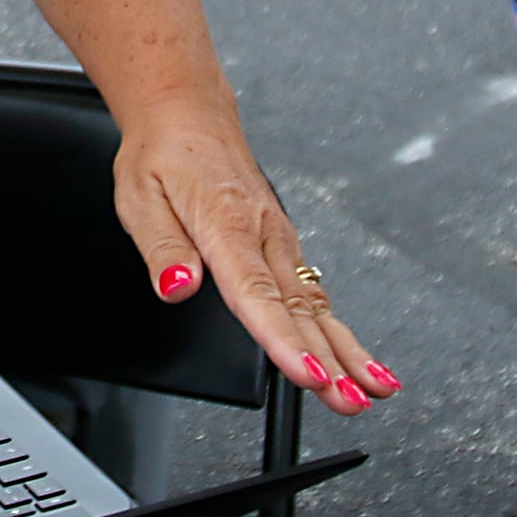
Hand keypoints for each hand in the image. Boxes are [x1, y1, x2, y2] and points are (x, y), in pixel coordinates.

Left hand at [113, 103, 393, 415]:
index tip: (307, 374)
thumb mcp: (141, 198)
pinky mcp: (282, 243)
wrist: (187, 114)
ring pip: (316, 305)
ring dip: (347, 352)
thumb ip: (163, 249)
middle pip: (300, 310)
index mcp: (226, 226)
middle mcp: (264, 234)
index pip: (257, 295)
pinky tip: (355, 360)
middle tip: (351, 403)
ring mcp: (279, 240)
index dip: (282, 340)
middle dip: (330, 361)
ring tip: (375, 392)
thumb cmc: (164, 156)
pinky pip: (313, 293)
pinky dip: (337, 329)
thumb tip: (177, 287)